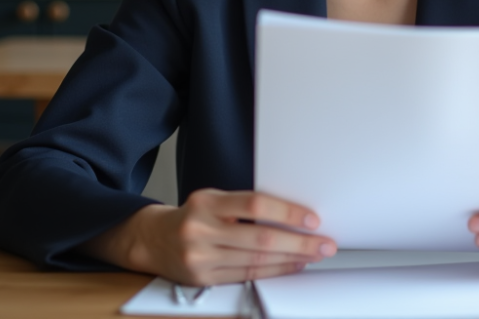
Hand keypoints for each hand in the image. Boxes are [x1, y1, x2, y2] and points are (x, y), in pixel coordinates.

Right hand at [82, 189, 336, 284]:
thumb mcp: (213, 200)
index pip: (254, 205)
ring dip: (291, 260)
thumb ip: (245, 206)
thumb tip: (292, 215)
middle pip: (260, 238)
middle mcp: (201, 229)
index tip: (312, 219)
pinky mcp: (202, 279)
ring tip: (313, 255)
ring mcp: (200, 257)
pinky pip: (245, 275)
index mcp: (207, 202)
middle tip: (325, 243)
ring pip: (255, 261)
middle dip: (298, 243)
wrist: (153, 240)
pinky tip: (290, 266)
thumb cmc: (193, 216)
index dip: (286, 212)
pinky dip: (272, 271)